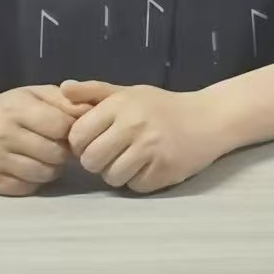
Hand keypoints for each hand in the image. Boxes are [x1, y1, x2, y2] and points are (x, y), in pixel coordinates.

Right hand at [0, 85, 90, 196]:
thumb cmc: (14, 107)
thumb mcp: (39, 93)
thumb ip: (66, 100)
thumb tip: (92, 111)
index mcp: (17, 109)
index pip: (61, 126)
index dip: (73, 130)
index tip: (71, 130)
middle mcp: (2, 134)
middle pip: (54, 153)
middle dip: (65, 151)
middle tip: (62, 147)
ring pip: (43, 173)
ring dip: (53, 168)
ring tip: (49, 156)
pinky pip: (26, 188)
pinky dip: (35, 180)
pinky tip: (32, 166)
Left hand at [62, 79, 229, 193]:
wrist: (210, 118)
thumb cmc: (163, 106)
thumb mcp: (130, 93)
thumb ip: (94, 91)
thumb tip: (63, 88)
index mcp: (121, 104)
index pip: (78, 136)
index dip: (82, 142)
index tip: (97, 139)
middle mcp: (134, 124)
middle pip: (90, 160)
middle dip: (98, 160)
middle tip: (116, 151)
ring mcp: (150, 148)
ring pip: (110, 177)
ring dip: (118, 172)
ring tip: (134, 158)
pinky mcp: (163, 170)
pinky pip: (134, 185)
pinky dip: (140, 179)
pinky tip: (151, 165)